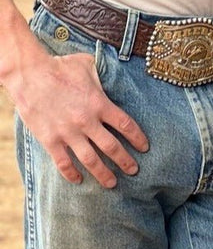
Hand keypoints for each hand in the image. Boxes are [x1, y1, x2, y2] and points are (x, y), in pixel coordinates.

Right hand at [10, 44, 148, 187]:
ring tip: (112, 183)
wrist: (31, 75)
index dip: (138, 138)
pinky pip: (63, 162)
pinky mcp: (50, 140)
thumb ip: (105, 74)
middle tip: (134, 170)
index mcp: (100, 103)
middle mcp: (87, 121)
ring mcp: (68, 133)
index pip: (126, 125)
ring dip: (103, 173)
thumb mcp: (90, 65)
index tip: (145, 147)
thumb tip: (117, 70)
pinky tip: (79, 180)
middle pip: (112, 147)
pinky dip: (72, 174)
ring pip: (90, 160)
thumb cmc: (62, 67)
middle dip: (125, 161)